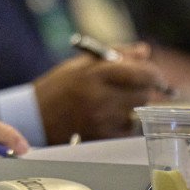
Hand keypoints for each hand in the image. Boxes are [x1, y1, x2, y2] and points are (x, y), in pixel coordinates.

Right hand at [34, 42, 165, 143]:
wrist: (33, 118)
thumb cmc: (57, 88)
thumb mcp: (80, 64)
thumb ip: (114, 54)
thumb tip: (144, 51)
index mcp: (95, 74)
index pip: (142, 73)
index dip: (154, 74)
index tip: (155, 76)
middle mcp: (100, 97)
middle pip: (144, 94)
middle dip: (140, 90)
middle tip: (128, 89)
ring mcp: (102, 119)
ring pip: (137, 113)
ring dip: (131, 108)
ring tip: (111, 105)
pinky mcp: (102, 137)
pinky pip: (127, 130)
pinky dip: (123, 124)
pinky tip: (106, 119)